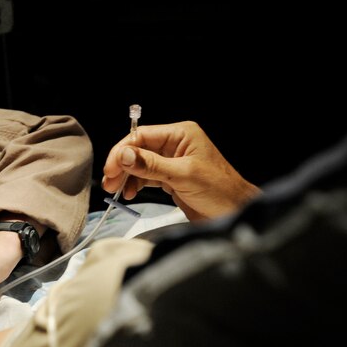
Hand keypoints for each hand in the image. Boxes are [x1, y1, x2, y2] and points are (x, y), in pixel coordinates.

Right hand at [100, 121, 259, 221]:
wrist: (235, 212)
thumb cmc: (219, 191)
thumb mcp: (183, 175)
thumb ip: (151, 165)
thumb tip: (124, 154)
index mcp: (181, 134)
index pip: (141, 135)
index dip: (122, 151)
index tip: (111, 169)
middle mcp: (176, 144)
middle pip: (138, 149)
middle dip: (122, 165)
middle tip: (110, 183)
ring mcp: (173, 161)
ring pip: (140, 164)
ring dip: (127, 176)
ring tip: (118, 191)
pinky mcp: (172, 177)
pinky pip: (148, 176)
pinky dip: (137, 184)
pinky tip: (130, 193)